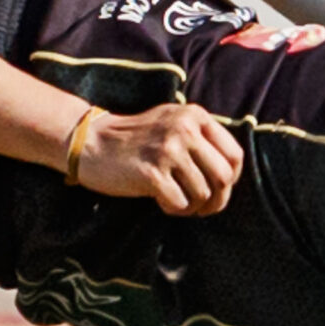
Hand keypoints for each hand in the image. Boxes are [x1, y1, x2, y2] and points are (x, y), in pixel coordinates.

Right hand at [74, 103, 242, 215]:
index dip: (232, 179)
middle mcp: (185, 129)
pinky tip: (160, 202)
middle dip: (218, 200)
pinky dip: (174, 210)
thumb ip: (200, 137)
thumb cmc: (133, 139)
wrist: (89, 142)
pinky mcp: (151, 173)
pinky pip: (180, 204)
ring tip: (175, 201)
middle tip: (202, 207)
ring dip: (192, 207)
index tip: (217, 188)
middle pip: (224, 177)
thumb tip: (232, 172)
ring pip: (203, 194)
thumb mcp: (171, 122)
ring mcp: (168, 150)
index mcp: (194, 115)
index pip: (235, 155)